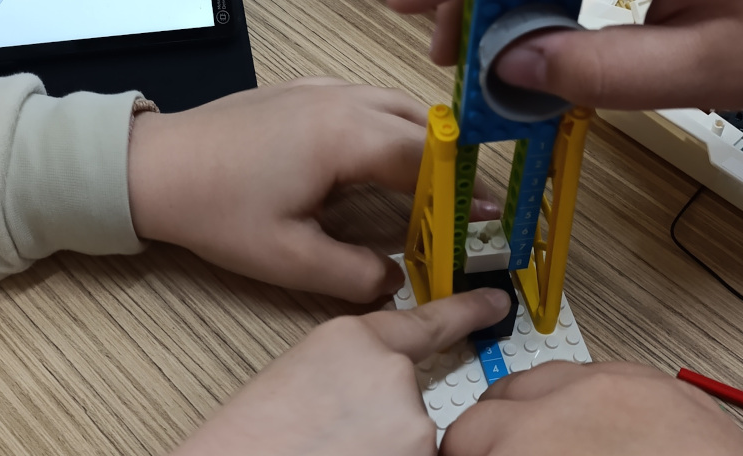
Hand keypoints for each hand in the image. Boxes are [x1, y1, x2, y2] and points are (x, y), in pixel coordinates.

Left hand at [127, 78, 500, 302]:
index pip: (430, 158)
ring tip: (435, 185)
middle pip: (423, 124)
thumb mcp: (287, 258)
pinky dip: (390, 125)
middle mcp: (344, 100)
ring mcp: (321, 87)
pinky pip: (366, 99)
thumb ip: (354, 275)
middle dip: (454, 163)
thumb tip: (397, 279)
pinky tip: (383, 158)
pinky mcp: (302, 88)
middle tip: (471, 204)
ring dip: (424, 141)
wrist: (152, 166)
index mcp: (348, 136)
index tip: (494, 216)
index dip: (466, 189)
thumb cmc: (216, 209)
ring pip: (397, 105)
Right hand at [173, 288, 511, 455]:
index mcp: (350, 338)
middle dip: (385, 423)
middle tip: (333, 440)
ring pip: (413, 439)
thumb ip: (350, 373)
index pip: (425, 320)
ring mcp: (411, 421)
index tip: (496, 302)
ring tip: (331, 452)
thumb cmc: (246, 442)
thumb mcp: (297, 380)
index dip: (467, 311)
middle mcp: (391, 371)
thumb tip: (376, 393)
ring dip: (385, 449)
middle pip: (412, 397)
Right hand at [440, 361, 742, 455]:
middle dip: (492, 433)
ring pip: (548, 379)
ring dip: (539, 411)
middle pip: (495, 402)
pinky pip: (605, 378)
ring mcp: (616, 386)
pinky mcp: (662, 386)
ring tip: (556, 445)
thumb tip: (498, 451)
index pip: (462, 438)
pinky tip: (608, 436)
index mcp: (526, 444)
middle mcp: (565, 403)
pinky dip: (593, 403)